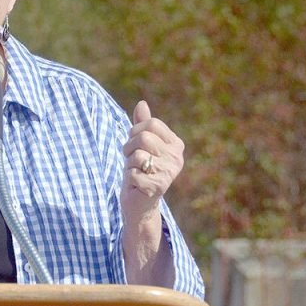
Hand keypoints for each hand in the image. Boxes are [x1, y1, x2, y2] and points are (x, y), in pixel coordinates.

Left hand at [121, 100, 184, 218]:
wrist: (139, 201)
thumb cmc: (140, 169)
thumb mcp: (140, 144)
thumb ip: (142, 124)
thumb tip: (141, 103)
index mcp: (176, 144)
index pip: (152, 124)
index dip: (135, 131)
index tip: (135, 143)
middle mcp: (177, 158)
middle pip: (144, 138)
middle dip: (129, 147)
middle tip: (132, 159)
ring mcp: (169, 173)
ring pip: (138, 155)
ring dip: (128, 163)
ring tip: (135, 171)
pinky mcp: (157, 187)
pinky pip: (132, 172)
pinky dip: (129, 178)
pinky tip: (136, 184)